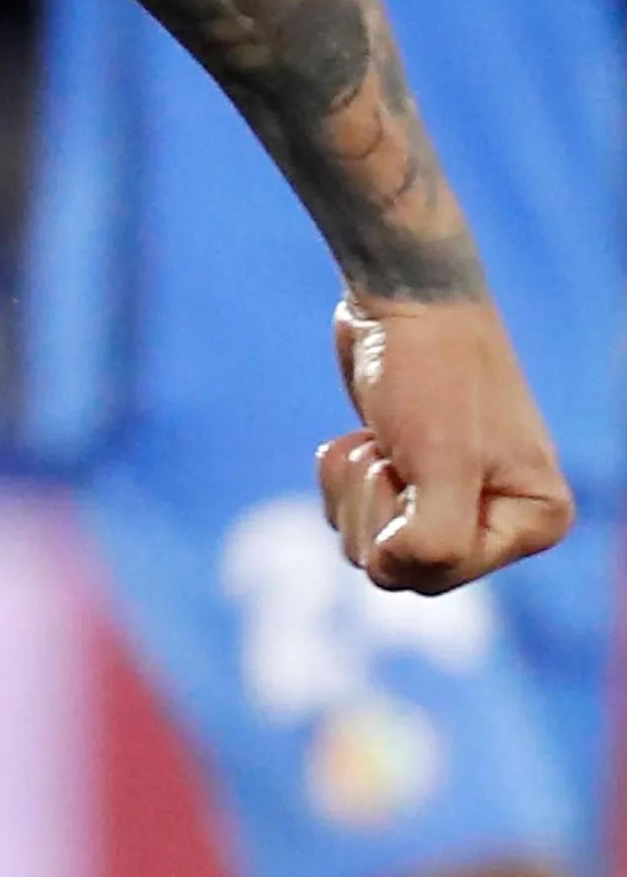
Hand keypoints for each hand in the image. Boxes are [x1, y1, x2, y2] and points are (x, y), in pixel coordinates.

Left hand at [322, 293, 574, 592]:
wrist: (403, 300)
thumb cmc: (433, 375)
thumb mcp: (442, 464)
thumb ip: (435, 540)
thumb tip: (398, 573)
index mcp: (536, 523)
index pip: (439, 576)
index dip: (400, 533)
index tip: (410, 471)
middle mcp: (502, 520)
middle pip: (401, 572)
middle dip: (373, 510)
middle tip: (394, 451)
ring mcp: (452, 500)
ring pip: (368, 547)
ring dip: (353, 489)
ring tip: (381, 438)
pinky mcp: (406, 479)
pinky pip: (350, 516)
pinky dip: (340, 477)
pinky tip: (361, 435)